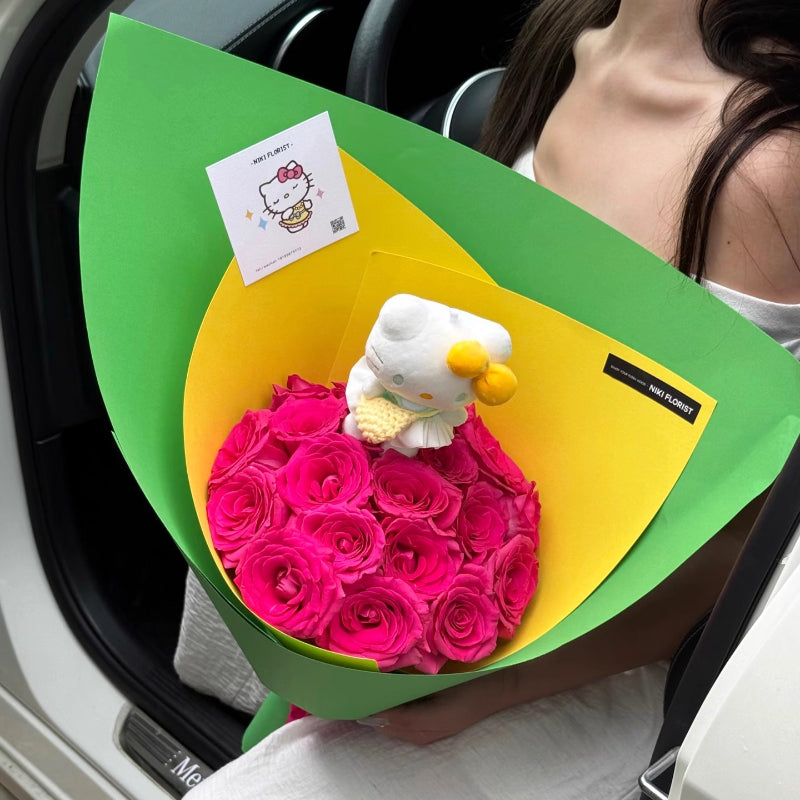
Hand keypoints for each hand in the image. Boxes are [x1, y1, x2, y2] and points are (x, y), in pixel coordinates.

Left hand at [357, 669, 513, 744]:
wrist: (496, 689)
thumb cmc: (470, 680)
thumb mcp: (441, 682)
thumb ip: (417, 687)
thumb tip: (391, 685)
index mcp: (432, 717)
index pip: (396, 719)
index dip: (377, 714)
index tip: (359, 706)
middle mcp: (432, 729)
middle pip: (396, 729)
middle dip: (376, 722)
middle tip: (355, 712)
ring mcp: (437, 732)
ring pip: (403, 733)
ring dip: (385, 726)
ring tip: (367, 715)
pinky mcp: (440, 730)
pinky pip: (413, 733)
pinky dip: (398, 728)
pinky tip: (390, 718)